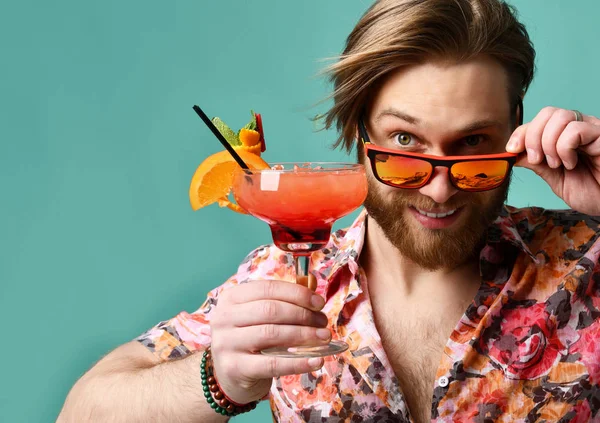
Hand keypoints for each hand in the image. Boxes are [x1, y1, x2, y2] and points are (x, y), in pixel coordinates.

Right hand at [209, 280, 329, 403]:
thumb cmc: (251, 338)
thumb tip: (312, 281)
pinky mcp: (234, 368)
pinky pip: (272, 364)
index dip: (297, 293)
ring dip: (303, 335)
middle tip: (323, 322)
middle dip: (303, 315)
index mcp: (231, 297)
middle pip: (270, 310)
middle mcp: (224, 317)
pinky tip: (316, 360)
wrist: (229, 375)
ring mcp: (226, 343)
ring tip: (324, 337)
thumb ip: (285, 298)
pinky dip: (298, 362)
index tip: (319, 303)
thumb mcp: (261, 315)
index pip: (268, 288)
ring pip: (271, 334)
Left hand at [506, 107, 599, 214]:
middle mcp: (578, 127)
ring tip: (557, 164)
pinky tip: (571, 163)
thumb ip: (535, 162)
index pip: (537, 121)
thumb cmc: (589, 190)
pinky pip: (576, 129)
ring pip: (560, 116)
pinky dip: (565, 147)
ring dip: (549, 143)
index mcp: (564, 135)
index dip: (521, 133)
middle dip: (533, 137)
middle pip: (547, 112)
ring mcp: (591, 129)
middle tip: (538, 160)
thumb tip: (510, 152)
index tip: (512, 150)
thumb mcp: (553, 177)